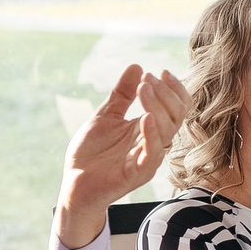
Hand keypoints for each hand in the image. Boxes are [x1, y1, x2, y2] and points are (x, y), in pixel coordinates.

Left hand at [56, 63, 186, 249]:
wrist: (74, 183)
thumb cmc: (91, 154)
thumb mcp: (105, 116)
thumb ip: (121, 94)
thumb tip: (136, 66)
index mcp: (149, 129)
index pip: (176, 108)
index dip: (174, 89)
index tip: (160, 72)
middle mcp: (153, 143)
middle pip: (176, 116)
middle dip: (165, 94)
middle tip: (148, 79)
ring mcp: (147, 159)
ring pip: (167, 132)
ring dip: (158, 107)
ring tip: (143, 88)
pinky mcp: (136, 174)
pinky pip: (152, 154)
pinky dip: (152, 134)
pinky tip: (145, 117)